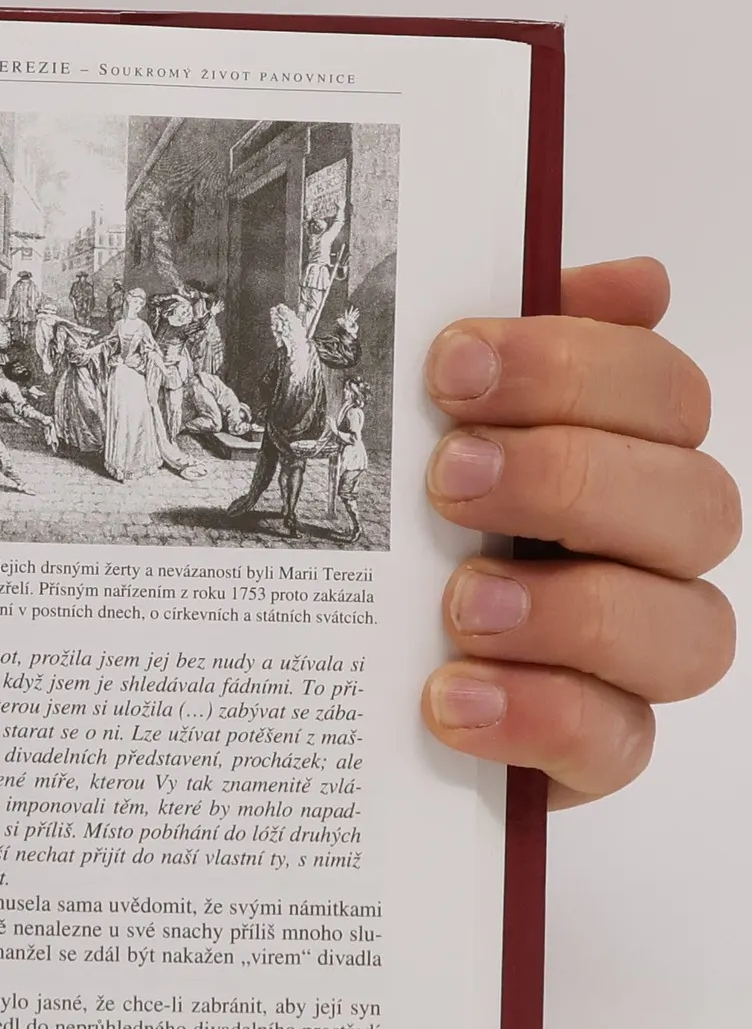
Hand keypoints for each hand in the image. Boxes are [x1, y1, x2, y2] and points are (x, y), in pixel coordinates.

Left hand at [421, 257, 737, 805]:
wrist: (335, 683)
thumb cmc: (393, 536)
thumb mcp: (410, 432)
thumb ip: (503, 353)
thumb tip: (633, 279)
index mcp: (613, 455)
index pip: (659, 391)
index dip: (571, 365)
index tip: (451, 364)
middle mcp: (644, 552)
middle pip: (694, 501)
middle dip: (570, 477)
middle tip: (448, 477)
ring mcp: (630, 658)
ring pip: (687, 630)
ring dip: (572, 608)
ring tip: (460, 603)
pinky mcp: (592, 749)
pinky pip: (618, 740)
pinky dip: (539, 713)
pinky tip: (451, 695)